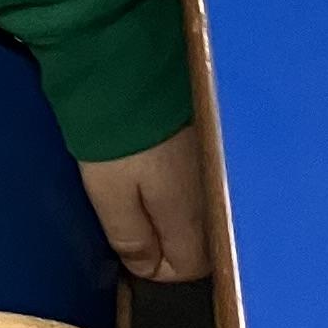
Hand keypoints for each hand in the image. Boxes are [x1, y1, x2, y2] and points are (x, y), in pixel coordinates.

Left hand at [79, 122, 211, 283]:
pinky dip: (181, 181)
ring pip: (202, 208)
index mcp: (193, 212)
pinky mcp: (212, 134)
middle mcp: (216, 191)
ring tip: (139, 190)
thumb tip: (147, 267)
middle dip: (168, 240)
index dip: (156, 268)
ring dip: (174, 211)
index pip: (190, 268)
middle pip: (201, 240)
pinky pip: (202, 178)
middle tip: (131, 220)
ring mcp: (217, 160)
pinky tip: (155, 164)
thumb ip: (130, 237)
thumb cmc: (114, 131)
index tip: (130, 248)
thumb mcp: (109, 193)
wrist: (127, 59)